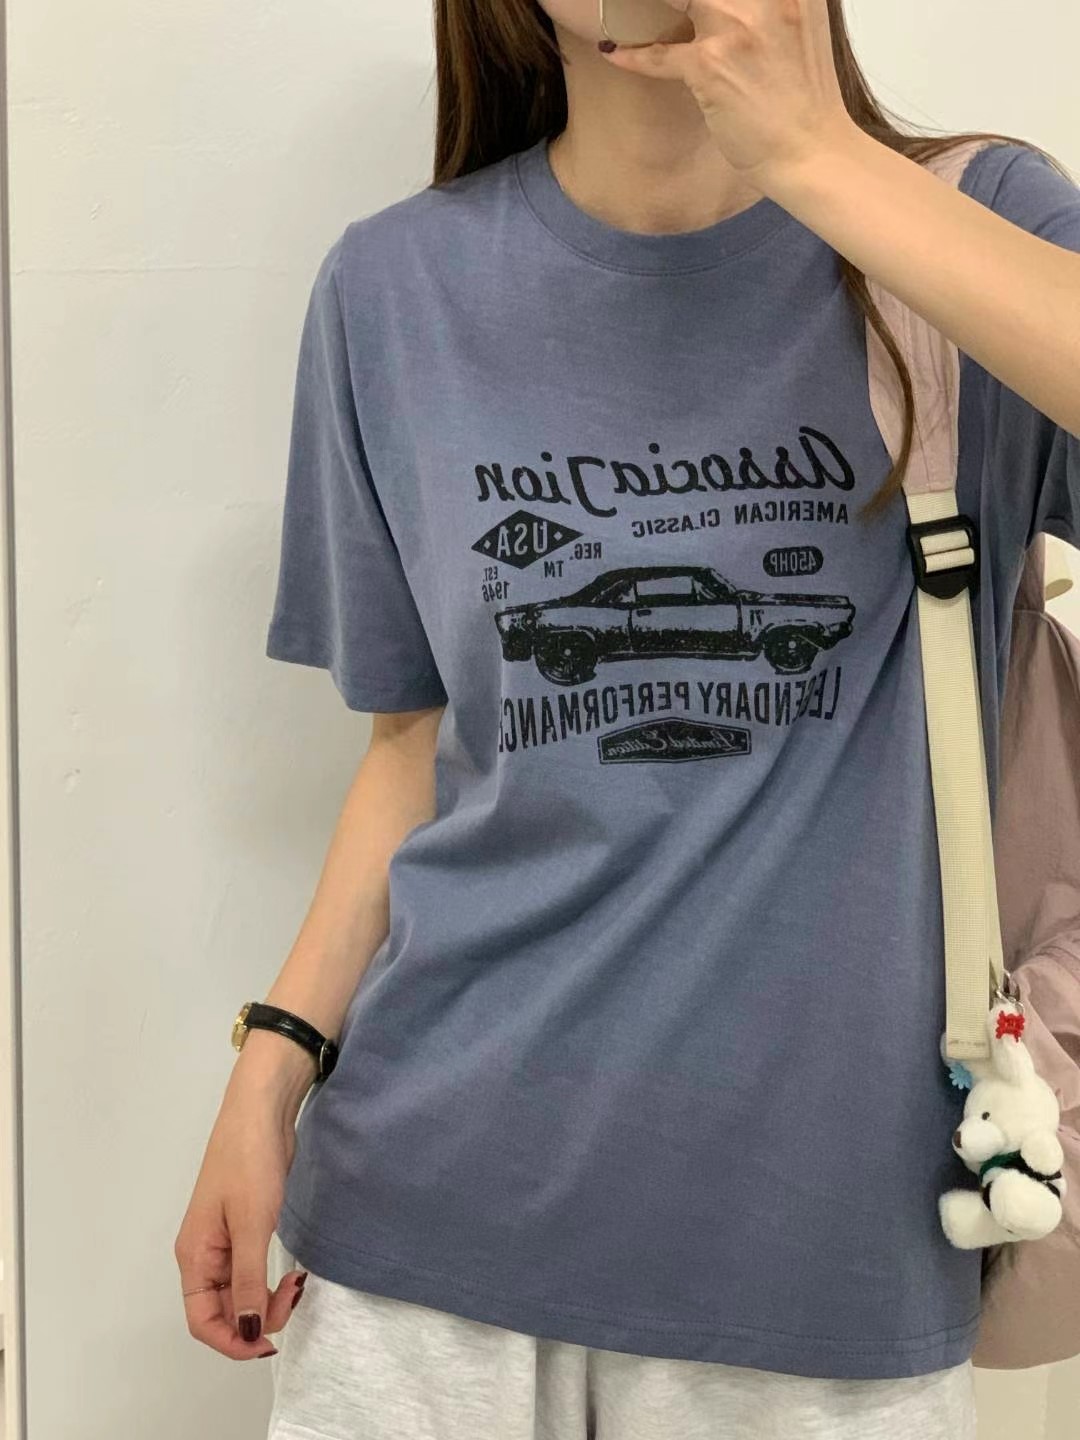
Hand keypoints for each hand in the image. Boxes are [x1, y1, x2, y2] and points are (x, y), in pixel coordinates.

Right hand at [174, 1048, 313, 1359]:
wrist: (261, 1111)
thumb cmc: (249, 1162)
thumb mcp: (252, 1224)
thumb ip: (248, 1281)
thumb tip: (248, 1332)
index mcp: (194, 1256)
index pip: (202, 1321)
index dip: (233, 1342)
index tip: (270, 1342)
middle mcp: (204, 1254)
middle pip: (224, 1311)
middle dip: (258, 1318)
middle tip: (294, 1295)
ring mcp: (225, 1241)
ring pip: (241, 1293)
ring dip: (267, 1299)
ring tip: (297, 1283)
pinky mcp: (245, 1226)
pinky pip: (252, 1270)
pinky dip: (270, 1279)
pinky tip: (292, 1274)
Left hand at [598, 0, 855, 190]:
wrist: (812, 151)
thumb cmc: (804, 99)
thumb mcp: (799, 26)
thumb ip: (766, 4)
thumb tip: (719, 5)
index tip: (684, 1)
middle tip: (657, 5)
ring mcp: (736, 27)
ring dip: (643, 6)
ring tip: (626, 9)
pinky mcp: (710, 65)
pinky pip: (657, 54)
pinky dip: (632, 55)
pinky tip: (614, 51)